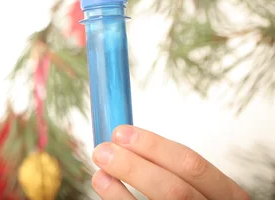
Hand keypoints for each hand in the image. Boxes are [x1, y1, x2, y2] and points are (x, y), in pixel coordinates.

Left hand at [91, 125, 249, 199]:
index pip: (192, 165)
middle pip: (173, 189)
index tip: (122, 133)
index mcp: (227, 194)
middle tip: (103, 150)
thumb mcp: (198, 187)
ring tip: (99, 169)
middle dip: (134, 166)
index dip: (154, 146)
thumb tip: (123, 142)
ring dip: (123, 186)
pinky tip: (104, 186)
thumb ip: (170, 167)